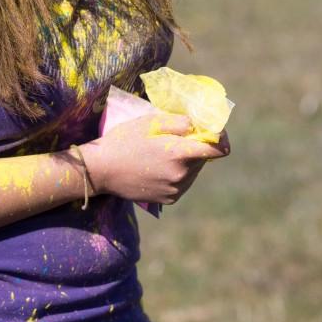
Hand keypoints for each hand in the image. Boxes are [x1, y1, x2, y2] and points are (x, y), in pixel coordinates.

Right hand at [80, 111, 229, 205]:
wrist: (100, 170)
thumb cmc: (124, 141)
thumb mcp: (149, 122)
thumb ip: (180, 122)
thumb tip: (200, 124)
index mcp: (179, 154)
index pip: (218, 149)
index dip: (220, 138)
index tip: (214, 131)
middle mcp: (181, 175)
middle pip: (204, 159)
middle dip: (197, 147)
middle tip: (177, 138)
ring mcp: (175, 190)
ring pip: (194, 171)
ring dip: (187, 161)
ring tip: (163, 153)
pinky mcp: (168, 199)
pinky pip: (183, 183)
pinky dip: (178, 174)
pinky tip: (159, 167)